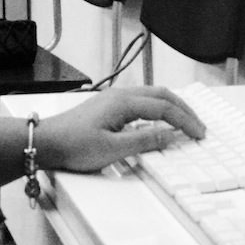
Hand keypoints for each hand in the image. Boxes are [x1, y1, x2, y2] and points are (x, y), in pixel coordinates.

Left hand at [37, 86, 205, 172]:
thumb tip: (171, 136)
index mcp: (124, 103)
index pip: (165, 108)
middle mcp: (121, 95)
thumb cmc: (73, 145)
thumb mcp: (113, 149)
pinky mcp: (108, 106)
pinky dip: (158, 109)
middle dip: (184, 110)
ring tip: (185, 122)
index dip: (185, 121)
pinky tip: (160, 122)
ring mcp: (114, 99)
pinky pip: (141, 101)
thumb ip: (145, 142)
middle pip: (162, 95)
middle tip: (199, 127)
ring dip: (172, 107)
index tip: (199, 134)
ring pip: (152, 96)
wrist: (46, 142)